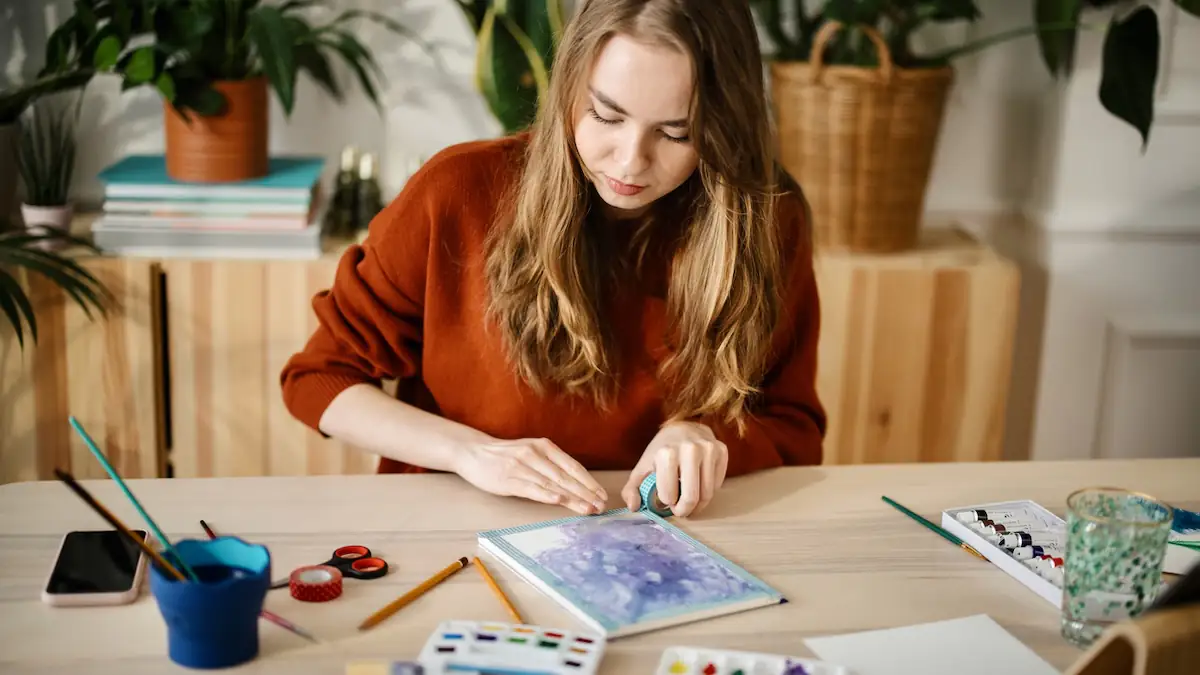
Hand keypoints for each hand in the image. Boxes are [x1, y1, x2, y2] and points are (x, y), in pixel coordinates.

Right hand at [453, 436, 607, 514]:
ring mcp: (521, 466)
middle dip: (586, 493)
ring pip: (552, 484)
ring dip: (572, 498)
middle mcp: (535, 454)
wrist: (473, 452)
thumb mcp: (531, 452)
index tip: (603, 495)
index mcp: (544, 446)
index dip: (589, 481)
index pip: (572, 466)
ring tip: (588, 509)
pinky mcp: (507, 479)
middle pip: (565, 476)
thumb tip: (577, 483)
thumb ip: (551, 464)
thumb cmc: (506, 455)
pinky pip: (530, 488)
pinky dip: (546, 495)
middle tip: (601, 506)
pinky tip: (559, 501)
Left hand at [622, 421, 727, 517]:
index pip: (669, 496)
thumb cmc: (662, 450)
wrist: (684, 425)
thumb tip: (633, 506)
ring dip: (698, 504)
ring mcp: (708, 449)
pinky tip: (700, 484)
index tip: (666, 501)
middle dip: (684, 510)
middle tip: (680, 509)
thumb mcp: (642, 468)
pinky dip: (708, 490)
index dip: (667, 504)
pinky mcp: (722, 450)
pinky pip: (717, 484)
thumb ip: (632, 489)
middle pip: (692, 497)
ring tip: (689, 499)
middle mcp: (690, 449)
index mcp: (666, 453)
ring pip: (707, 494)